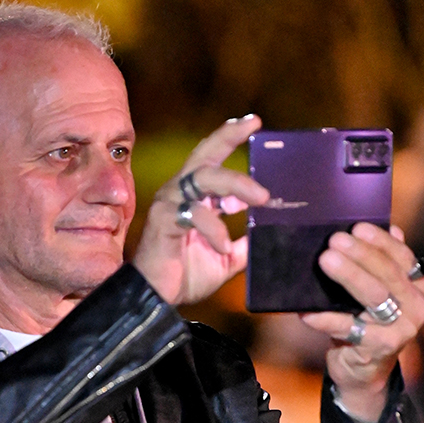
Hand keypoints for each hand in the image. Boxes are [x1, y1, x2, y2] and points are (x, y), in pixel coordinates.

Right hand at [132, 115, 270, 305]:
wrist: (156, 299)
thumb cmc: (185, 276)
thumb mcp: (226, 259)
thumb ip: (244, 244)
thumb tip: (267, 236)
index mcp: (195, 197)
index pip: (215, 160)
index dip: (232, 138)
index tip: (256, 124)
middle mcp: (181, 193)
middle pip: (205, 154)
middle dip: (229, 135)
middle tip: (254, 123)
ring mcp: (170, 204)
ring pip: (202, 178)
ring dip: (235, 183)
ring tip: (262, 198)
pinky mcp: (163, 221)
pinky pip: (192, 215)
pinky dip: (214, 229)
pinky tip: (225, 246)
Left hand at [298, 223, 423, 422]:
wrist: (362, 372)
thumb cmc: (364, 323)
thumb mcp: (375, 293)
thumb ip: (380, 264)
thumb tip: (382, 227)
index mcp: (419, 287)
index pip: (402, 258)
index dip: (380, 241)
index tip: (357, 227)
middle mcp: (417, 308)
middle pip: (387, 275)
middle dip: (360, 255)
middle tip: (334, 241)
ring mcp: (402, 330)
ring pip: (373, 297)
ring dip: (348, 276)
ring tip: (325, 261)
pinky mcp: (381, 349)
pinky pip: (349, 328)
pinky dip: (325, 318)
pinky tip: (306, 311)